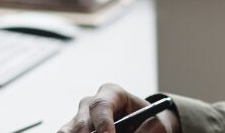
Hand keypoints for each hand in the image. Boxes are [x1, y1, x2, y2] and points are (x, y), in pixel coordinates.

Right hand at [57, 83, 177, 132]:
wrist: (145, 124)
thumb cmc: (150, 122)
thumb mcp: (156, 125)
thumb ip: (146, 131)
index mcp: (112, 94)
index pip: (101, 105)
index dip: (103, 123)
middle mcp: (90, 104)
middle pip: (82, 123)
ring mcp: (79, 118)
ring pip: (68, 132)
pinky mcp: (73, 131)